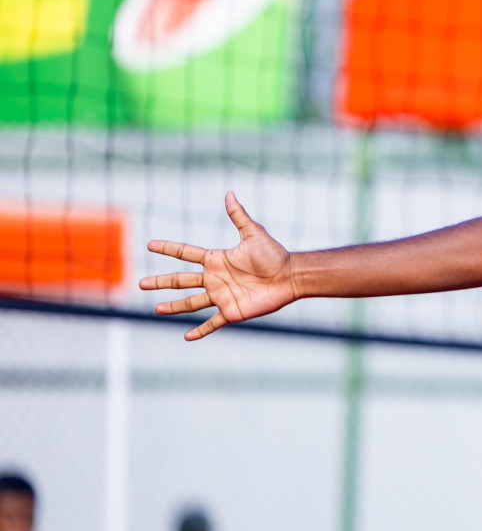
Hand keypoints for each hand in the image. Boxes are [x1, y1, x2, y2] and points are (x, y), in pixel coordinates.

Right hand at [139, 191, 296, 339]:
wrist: (290, 277)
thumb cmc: (274, 255)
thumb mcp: (253, 233)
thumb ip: (238, 216)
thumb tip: (229, 193)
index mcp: (217, 260)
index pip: (186, 254)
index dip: (168, 249)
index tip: (149, 245)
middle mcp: (215, 278)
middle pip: (182, 280)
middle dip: (162, 282)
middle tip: (141, 284)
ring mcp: (222, 296)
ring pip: (191, 303)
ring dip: (174, 306)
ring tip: (157, 309)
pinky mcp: (232, 312)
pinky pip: (212, 323)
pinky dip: (200, 331)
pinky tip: (187, 337)